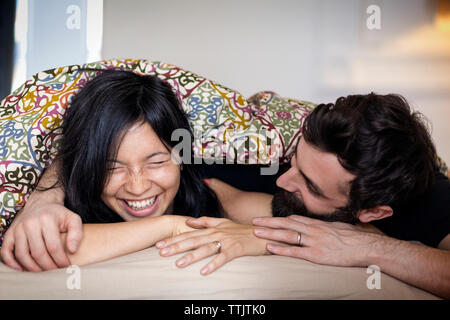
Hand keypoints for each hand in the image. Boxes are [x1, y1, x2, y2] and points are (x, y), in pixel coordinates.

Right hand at [1, 200, 81, 271]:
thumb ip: (77, 232)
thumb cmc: (58, 214)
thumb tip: (72, 250)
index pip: (53, 246)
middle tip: (55, 272)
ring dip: (32, 267)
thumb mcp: (72, 218)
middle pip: (38, 252)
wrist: (41, 204)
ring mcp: (18, 228)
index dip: (60, 260)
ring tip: (43, 272)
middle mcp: (30, 223)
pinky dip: (11, 262)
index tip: (66, 266)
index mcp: (47, 219)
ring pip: (22, 254)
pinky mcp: (9, 233)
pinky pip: (6, 251)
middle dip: (48, 266)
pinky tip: (22, 269)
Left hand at [156, 217, 270, 274]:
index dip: (173, 239)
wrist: (261, 233)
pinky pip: (223, 257)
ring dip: (191, 256)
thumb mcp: (222, 222)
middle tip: (161, 252)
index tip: (159, 244)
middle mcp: (216, 233)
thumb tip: (189, 221)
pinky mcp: (236, 249)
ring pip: (205, 249)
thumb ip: (205, 221)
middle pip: (192, 240)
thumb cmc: (241, 230)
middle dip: (176, 246)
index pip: (188, 234)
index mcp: (211, 229)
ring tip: (178, 263)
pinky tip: (204, 272)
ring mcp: (226, 241)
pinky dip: (214, 264)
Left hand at [253, 215, 383, 266]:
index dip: (279, 218)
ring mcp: (313, 242)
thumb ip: (324, 226)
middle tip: (254, 221)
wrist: (365, 246)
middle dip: (269, 222)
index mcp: (317, 223)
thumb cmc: (354, 237)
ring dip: (270, 233)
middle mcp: (313, 230)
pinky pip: (295, 251)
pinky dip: (281, 249)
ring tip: (256, 232)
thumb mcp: (337, 227)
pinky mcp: (316, 255)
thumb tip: (318, 226)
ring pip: (287, 235)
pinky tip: (270, 247)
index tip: (268, 218)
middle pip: (286, 224)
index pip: (294, 219)